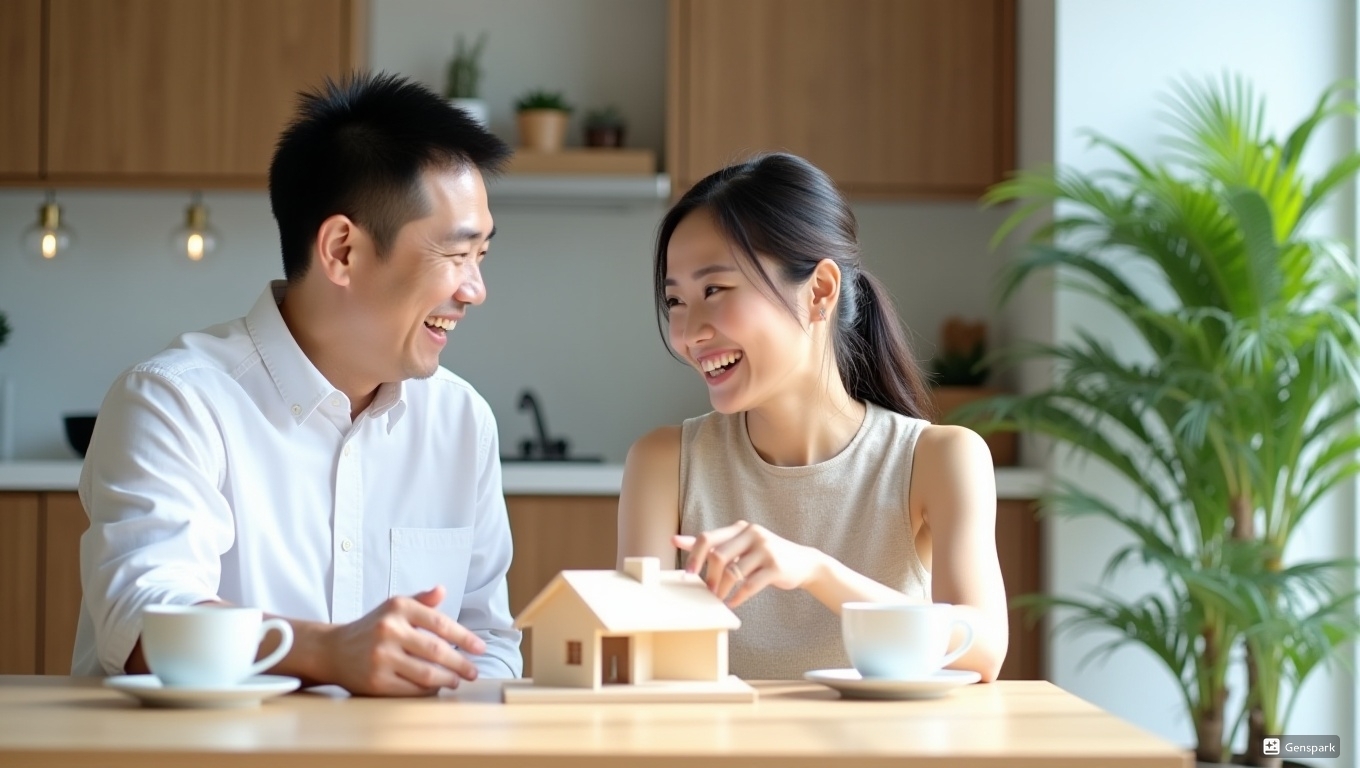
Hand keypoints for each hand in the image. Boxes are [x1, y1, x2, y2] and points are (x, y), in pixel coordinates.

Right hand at [320, 585, 484, 695]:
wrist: (333, 650)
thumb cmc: (372, 628)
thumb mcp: (394, 607)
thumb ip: (421, 601)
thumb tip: (442, 590)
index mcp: (398, 608)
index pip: (440, 623)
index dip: (464, 637)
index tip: (480, 648)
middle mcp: (389, 630)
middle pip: (436, 651)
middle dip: (460, 663)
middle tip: (473, 671)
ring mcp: (381, 657)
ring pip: (426, 673)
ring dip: (447, 679)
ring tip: (456, 680)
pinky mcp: (375, 681)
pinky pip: (411, 689)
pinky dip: (428, 690)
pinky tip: (435, 688)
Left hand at [673, 521, 826, 608]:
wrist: (803, 562)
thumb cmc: (764, 555)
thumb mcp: (740, 544)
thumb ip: (712, 543)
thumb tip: (677, 540)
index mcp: (740, 528)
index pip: (708, 538)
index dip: (694, 556)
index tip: (687, 574)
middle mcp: (753, 534)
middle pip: (718, 556)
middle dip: (709, 577)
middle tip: (707, 592)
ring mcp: (766, 549)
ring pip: (733, 573)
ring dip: (722, 590)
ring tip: (719, 599)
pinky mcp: (776, 567)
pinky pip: (750, 585)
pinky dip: (738, 597)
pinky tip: (733, 602)